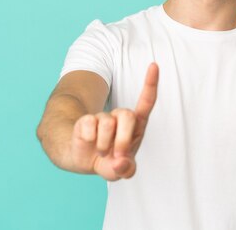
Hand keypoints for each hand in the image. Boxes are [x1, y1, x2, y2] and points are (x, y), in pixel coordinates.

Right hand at [69, 63, 158, 180]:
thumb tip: (121, 163)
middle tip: (118, 154)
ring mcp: (103, 118)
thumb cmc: (108, 161)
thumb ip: (125, 170)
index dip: (150, 83)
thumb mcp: (120, 170)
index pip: (146, 102)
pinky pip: (90, 126)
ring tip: (101, 152)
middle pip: (127, 115)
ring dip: (104, 145)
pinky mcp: (86, 120)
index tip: (154, 65)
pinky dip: (89, 141)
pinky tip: (88, 143)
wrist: (82, 160)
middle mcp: (121, 118)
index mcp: (136, 126)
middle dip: (123, 139)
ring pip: (107, 123)